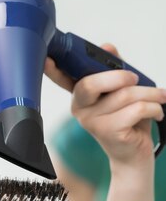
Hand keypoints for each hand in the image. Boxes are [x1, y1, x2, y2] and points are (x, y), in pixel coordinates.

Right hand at [46, 44, 165, 166]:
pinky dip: (154, 107)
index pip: (63, 80)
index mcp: (81, 96)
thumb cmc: (127, 120)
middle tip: (136, 78)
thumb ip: (113, 68)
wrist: (133, 153)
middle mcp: (81, 109)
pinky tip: (155, 112)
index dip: (53, 70)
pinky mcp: (109, 132)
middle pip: (91, 84)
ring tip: (158, 97)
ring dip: (150, 93)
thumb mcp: (121, 89)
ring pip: (125, 94)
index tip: (47, 59)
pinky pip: (136, 109)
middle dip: (120, 76)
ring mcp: (92, 122)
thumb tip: (107, 47)